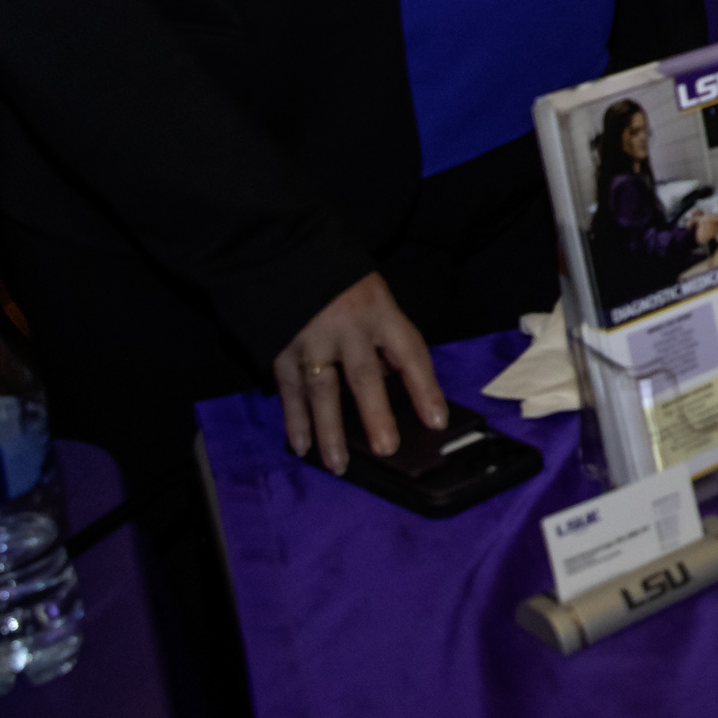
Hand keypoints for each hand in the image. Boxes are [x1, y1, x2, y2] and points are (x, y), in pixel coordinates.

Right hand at [272, 272, 443, 473]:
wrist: (287, 252)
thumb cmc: (344, 285)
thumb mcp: (376, 300)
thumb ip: (384, 340)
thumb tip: (395, 386)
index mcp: (381, 311)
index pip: (410, 352)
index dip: (424, 388)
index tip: (437, 422)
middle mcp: (347, 326)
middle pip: (364, 374)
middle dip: (377, 413)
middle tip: (387, 449)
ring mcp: (311, 338)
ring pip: (323, 389)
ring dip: (330, 430)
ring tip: (338, 464)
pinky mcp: (280, 348)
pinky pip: (289, 390)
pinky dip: (294, 420)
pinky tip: (301, 446)